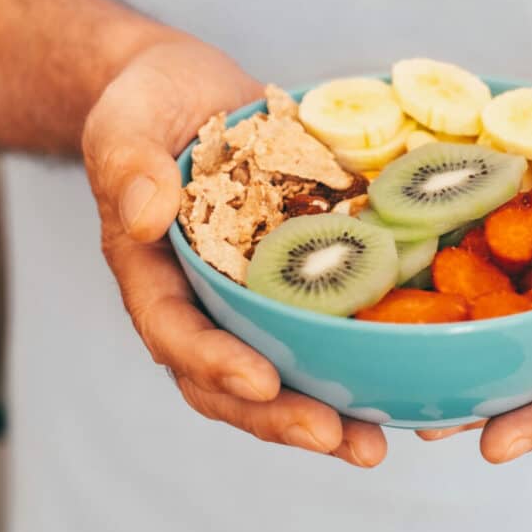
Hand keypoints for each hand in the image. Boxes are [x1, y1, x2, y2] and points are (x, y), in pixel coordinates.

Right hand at [81, 40, 385, 466]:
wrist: (193, 91)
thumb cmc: (149, 103)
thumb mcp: (126, 119)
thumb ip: (128, 162)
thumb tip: (145, 215)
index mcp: (154, 274)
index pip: (175, 333)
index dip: (214, 365)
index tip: (261, 382)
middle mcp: (206, 300)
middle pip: (233, 380)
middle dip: (283, 416)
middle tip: (343, 440)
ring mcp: (255, 293)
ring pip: (285, 366)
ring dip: (329, 408)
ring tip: (378, 440)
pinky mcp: (300, 274)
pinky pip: (327, 321)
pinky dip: (360, 353)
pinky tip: (406, 374)